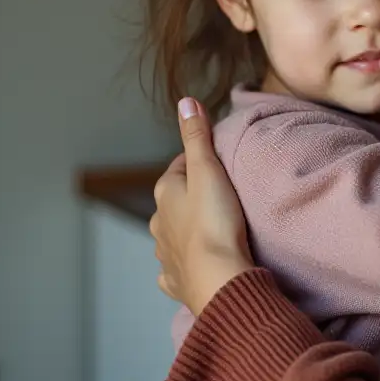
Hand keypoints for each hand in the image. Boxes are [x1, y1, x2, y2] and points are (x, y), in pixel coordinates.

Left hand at [150, 98, 254, 315]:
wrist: (219, 279)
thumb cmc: (215, 222)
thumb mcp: (208, 170)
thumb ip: (197, 136)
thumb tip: (185, 100)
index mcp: (165, 193)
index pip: (179, 167)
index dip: (200, 162)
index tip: (219, 164)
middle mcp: (158, 223)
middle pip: (175, 201)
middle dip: (192, 197)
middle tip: (221, 196)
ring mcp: (166, 254)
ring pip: (173, 234)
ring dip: (188, 229)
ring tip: (214, 228)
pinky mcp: (177, 280)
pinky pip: (177, 267)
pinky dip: (186, 262)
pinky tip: (197, 263)